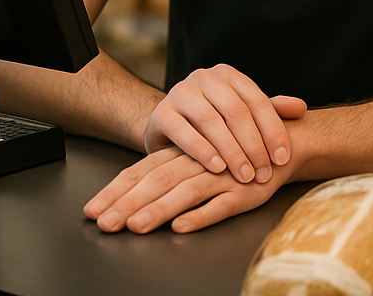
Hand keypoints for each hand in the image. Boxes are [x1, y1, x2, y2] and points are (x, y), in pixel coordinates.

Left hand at [83, 146, 288, 233]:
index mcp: (178, 155)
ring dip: (157, 209)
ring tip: (135, 226)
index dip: (115, 191)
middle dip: (126, 204)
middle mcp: (194, 163)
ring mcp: (218, 177)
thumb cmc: (231, 157)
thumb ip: (167, 174)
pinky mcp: (243, 192)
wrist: (279, 145)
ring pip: (183, 192)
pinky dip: (200, 215)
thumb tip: (134, 202)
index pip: (140, 172)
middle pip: (155, 181)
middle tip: (104, 223)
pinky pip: (219, 205)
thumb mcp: (195, 162)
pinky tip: (182, 226)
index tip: (93, 211)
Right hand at [143, 64, 305, 183]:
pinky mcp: (162, 113)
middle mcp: (203, 77)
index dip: (272, 129)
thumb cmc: (213, 124)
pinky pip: (183, 131)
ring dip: (231, 151)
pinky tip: (217, 168)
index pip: (256, 100)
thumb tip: (301, 107)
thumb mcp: (241, 115)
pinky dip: (202, 150)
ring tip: (245, 175)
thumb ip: (270, 111)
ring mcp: (180, 92)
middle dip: (253, 144)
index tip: (283, 158)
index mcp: (227, 74)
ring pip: (211, 121)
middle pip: (235, 110)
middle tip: (264, 173)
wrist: (169, 129)